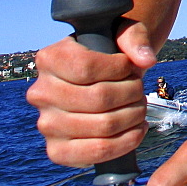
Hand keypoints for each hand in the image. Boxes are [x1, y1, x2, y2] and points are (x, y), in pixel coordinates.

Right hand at [25, 20, 155, 166]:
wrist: (100, 82)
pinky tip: (137, 129)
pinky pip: (95, 153)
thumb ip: (135, 38)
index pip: (87, 67)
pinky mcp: (58, 150)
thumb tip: (146, 61)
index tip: (129, 67)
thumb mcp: (123, 32)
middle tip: (139, 89)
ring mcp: (46, 124)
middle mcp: (41, 93)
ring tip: (140, 106)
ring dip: (134, 116)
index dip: (120, 68)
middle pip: (99, 98)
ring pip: (103, 126)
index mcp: (49, 59)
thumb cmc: (111, 53)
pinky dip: (126, 143)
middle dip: (132, 93)